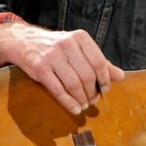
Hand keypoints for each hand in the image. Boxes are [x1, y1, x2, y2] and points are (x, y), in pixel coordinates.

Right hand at [5, 23, 124, 114]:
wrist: (24, 41)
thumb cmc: (57, 47)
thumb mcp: (79, 48)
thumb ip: (100, 61)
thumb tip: (121, 76)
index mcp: (80, 37)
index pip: (99, 61)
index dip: (105, 79)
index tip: (105, 89)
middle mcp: (67, 44)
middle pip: (87, 75)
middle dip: (92, 91)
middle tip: (94, 100)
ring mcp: (52, 56)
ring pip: (73, 83)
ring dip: (81, 98)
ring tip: (85, 105)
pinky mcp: (40, 68)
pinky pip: (57, 89)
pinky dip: (68, 102)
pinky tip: (75, 108)